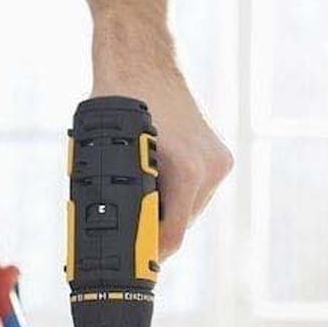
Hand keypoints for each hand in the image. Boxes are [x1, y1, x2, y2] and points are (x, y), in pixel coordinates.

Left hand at [92, 21, 232, 258]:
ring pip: (188, 208)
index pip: (172, 235)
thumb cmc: (119, 99)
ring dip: (165, 210)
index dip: (149, 254)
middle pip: (181, 224)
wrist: (142, 58)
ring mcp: (218, 161)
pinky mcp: (219, 156)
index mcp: (186, 170)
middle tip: (125, 234)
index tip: (133, 267)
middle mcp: (210, 168)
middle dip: (153, 229)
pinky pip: (194, 190)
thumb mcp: (108, 152)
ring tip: (138, 199)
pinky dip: (174, 192)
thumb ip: (119, 195)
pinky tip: (154, 182)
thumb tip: (109, 236)